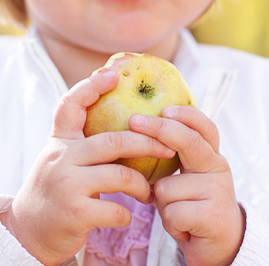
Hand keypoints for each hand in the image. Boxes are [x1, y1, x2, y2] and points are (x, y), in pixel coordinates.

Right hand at [0, 69, 173, 265]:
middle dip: (147, 142)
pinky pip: (116, 209)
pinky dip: (127, 214)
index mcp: (59, 142)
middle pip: (113, 140)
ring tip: (147, 192)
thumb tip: (125, 130)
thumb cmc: (55, 190)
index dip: (91, 86)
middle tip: (168, 146)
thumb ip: (84, 146)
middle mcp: (61, 158)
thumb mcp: (63, 161)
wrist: (29, 230)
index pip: (70, 105)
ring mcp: (67, 184)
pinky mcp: (74, 212)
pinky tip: (126, 215)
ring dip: (141, 185)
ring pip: (120, 175)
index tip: (113, 74)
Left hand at [129, 107, 245, 265]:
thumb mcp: (180, 176)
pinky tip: (182, 226)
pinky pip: (171, 212)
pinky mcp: (213, 216)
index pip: (203, 127)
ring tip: (175, 210)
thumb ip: (167, 158)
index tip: (164, 109)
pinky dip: (169, 222)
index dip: (185, 115)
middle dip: (158, 129)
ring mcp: (218, 190)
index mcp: (209, 154)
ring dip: (161, 202)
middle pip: (188, 141)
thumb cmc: (189, 202)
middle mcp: (217, 166)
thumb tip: (133, 135)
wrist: (215, 241)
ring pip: (166, 187)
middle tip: (133, 121)